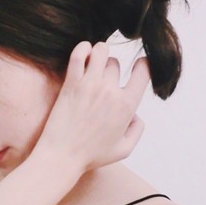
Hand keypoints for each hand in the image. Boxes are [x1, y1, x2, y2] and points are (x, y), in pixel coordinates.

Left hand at [33, 42, 148, 173]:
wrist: (62, 156)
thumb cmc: (91, 156)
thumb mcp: (124, 150)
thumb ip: (137, 130)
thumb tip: (135, 114)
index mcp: (126, 106)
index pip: (143, 72)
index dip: (143, 65)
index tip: (138, 66)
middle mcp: (110, 92)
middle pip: (116, 63)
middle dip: (111, 69)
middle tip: (102, 79)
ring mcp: (90, 85)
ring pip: (101, 51)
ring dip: (99, 53)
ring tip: (92, 62)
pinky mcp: (71, 84)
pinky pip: (78, 54)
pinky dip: (82, 48)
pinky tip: (83, 55)